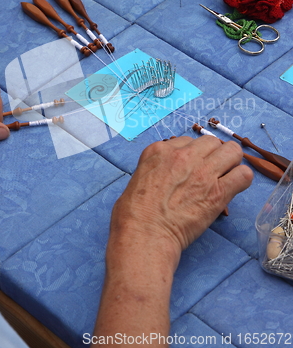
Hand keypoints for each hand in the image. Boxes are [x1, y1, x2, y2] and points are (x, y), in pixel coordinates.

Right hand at [110, 135, 252, 267]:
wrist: (144, 235)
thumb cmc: (133, 214)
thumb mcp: (138, 178)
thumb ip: (156, 169)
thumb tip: (168, 174)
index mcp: (160, 150)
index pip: (188, 141)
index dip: (193, 156)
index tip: (192, 169)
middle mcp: (183, 155)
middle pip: (212, 142)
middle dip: (213, 155)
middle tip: (210, 173)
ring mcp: (203, 171)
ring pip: (232, 151)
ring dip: (231, 163)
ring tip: (225, 178)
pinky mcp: (218, 191)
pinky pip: (244, 174)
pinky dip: (241, 180)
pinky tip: (233, 188)